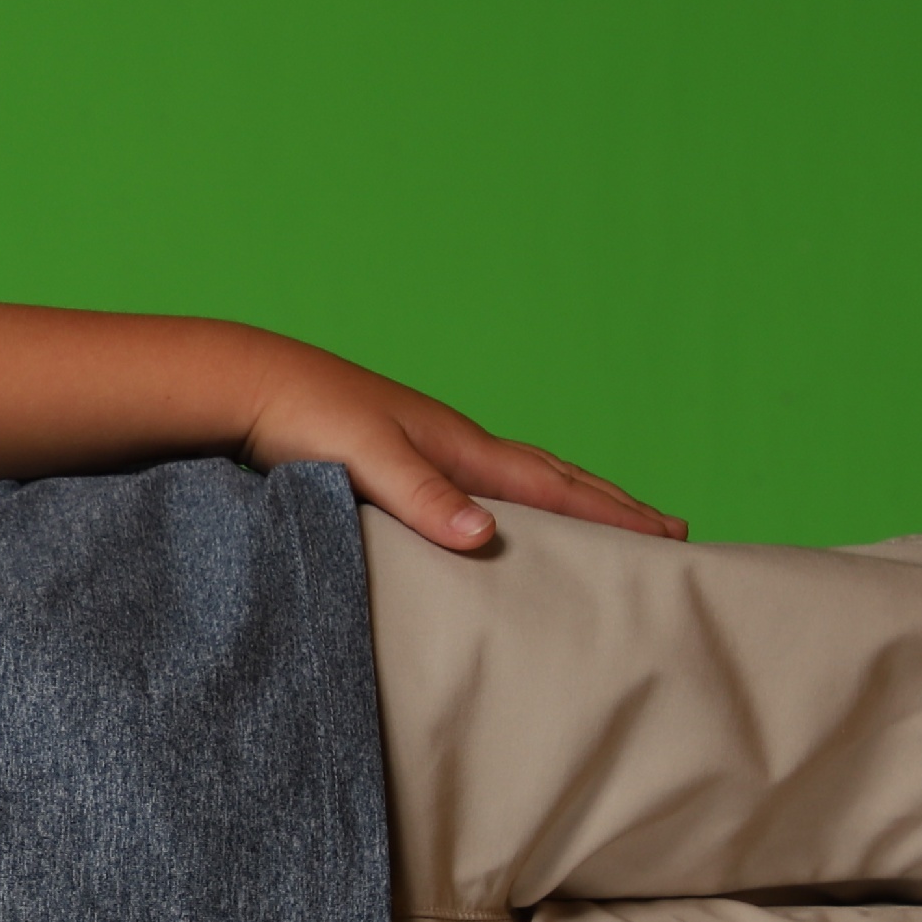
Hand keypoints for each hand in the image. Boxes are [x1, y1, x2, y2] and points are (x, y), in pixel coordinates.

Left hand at [240, 347, 684, 551]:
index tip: (669, 537)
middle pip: (555, 477)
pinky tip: (505, 515)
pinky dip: (516, 501)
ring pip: (522, 476)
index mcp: (459, 447)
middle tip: (672, 529)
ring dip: (572, 499)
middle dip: (613, 505)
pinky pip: (482, 483)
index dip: (612, 515)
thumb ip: (421, 497)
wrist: (250, 384)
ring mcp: (430, 446)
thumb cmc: (303, 417)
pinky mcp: (400, 455)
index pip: (555, 487)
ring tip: (608, 519)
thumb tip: (483, 535)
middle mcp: (455, 444)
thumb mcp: (364, 459)